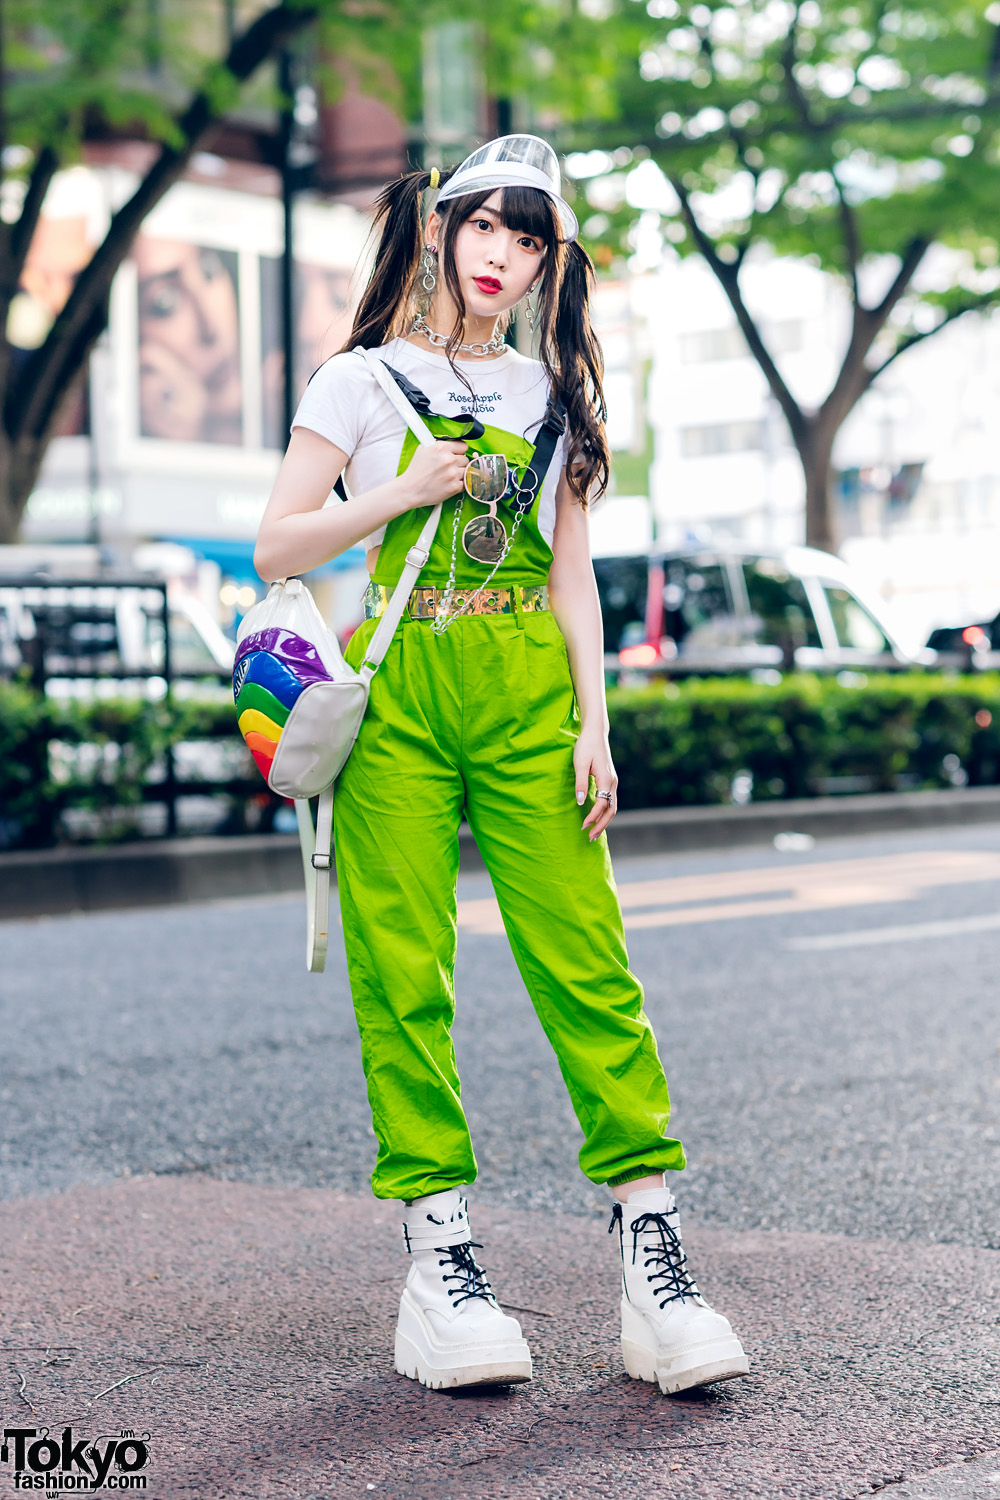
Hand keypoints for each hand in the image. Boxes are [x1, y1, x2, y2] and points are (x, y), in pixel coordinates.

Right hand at [399, 440, 468, 509]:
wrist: (410, 489)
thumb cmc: (416, 470)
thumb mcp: (423, 449)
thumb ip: (438, 445)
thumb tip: (450, 443)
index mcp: (442, 447)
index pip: (463, 446)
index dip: (459, 451)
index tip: (456, 454)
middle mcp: (449, 459)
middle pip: (465, 459)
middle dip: (458, 463)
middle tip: (449, 467)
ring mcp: (453, 474)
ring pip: (466, 471)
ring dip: (459, 473)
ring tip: (448, 476)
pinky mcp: (455, 487)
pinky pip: (465, 483)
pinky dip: (459, 484)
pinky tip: (449, 483)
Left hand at [574, 726, 617, 841]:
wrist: (595, 733)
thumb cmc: (586, 746)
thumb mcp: (579, 763)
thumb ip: (580, 783)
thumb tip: (581, 802)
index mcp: (606, 779)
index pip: (602, 804)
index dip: (593, 816)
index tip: (583, 825)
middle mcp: (613, 782)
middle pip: (611, 810)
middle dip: (601, 825)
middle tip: (590, 838)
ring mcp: (613, 782)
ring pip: (613, 807)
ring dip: (604, 821)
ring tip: (594, 833)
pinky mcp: (610, 780)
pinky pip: (610, 801)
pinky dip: (605, 813)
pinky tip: (597, 818)